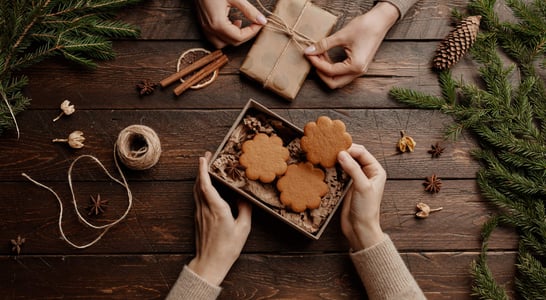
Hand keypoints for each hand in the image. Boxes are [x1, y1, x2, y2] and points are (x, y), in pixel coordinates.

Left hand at [188, 152, 251, 285]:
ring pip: (196, 190)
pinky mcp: (197, 219)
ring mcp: (199, 214)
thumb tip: (244, 197)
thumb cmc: (227, 248)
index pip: (206, 185)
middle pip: (198, 184)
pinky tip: (206, 186)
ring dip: (200, 177)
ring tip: (206, 167)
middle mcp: (205, 209)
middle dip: (201, 168)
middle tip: (207, 156)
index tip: (204, 158)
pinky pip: (197, 198)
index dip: (204, 170)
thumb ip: (245, 209)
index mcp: (217, 209)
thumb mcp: (243, 229)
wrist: (210, 263)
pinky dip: (200, 187)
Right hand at [195, 0, 266, 47]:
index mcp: (217, 23)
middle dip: (246, 35)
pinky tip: (230, 23)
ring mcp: (205, 28)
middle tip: (254, 24)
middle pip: (232, 42)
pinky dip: (225, 35)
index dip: (252, 32)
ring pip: (222, 44)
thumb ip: (249, 11)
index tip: (260, 23)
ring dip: (234, 38)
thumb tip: (262, 20)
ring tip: (240, 24)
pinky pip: (215, 38)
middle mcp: (210, 29)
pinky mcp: (204, 24)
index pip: (239, 37)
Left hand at [304, 2, 399, 87]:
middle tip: (314, 59)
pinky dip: (332, 68)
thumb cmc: (365, 27)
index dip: (317, 63)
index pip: (330, 71)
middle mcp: (358, 72)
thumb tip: (309, 51)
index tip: (309, 54)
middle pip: (334, 83)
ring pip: (338, 79)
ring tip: (320, 55)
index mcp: (356, 66)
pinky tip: (327, 56)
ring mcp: (359, 70)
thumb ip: (324, 45)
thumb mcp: (342, 35)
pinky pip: (342, 73)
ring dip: (326, 71)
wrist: (380, 20)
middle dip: (321, 73)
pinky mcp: (358, 66)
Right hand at [337, 144, 385, 250]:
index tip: (337, 148)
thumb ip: (353, 169)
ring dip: (338, 158)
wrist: (359, 228)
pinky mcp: (348, 185)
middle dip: (343, 151)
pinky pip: (341, 171)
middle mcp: (368, 172)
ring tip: (327, 155)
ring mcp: (357, 178)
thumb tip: (341, 154)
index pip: (362, 153)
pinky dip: (335, 167)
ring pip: (347, 162)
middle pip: (354, 155)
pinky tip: (328, 165)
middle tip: (330, 149)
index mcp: (376, 170)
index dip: (350, 148)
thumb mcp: (362, 187)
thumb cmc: (366, 209)